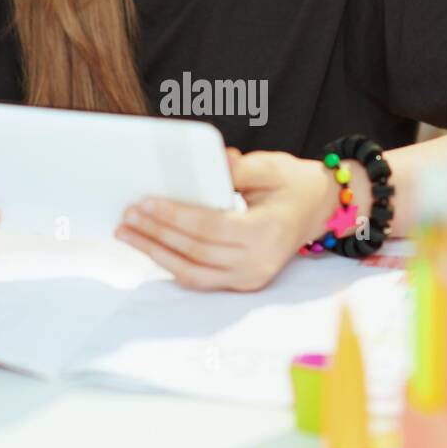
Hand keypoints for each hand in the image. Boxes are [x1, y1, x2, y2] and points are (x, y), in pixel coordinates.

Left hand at [114, 148, 357, 290]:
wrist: (320, 208)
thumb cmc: (293, 183)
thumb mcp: (270, 166)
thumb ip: (238, 169)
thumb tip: (208, 165)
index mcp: (268, 231)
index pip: (210, 227)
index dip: (174, 216)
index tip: (145, 202)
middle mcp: (259, 262)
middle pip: (196, 252)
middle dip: (156, 234)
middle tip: (126, 217)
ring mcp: (251, 277)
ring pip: (193, 273)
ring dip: (155, 253)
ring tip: (127, 234)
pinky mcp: (243, 282)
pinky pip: (200, 279)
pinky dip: (172, 263)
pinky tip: (149, 247)